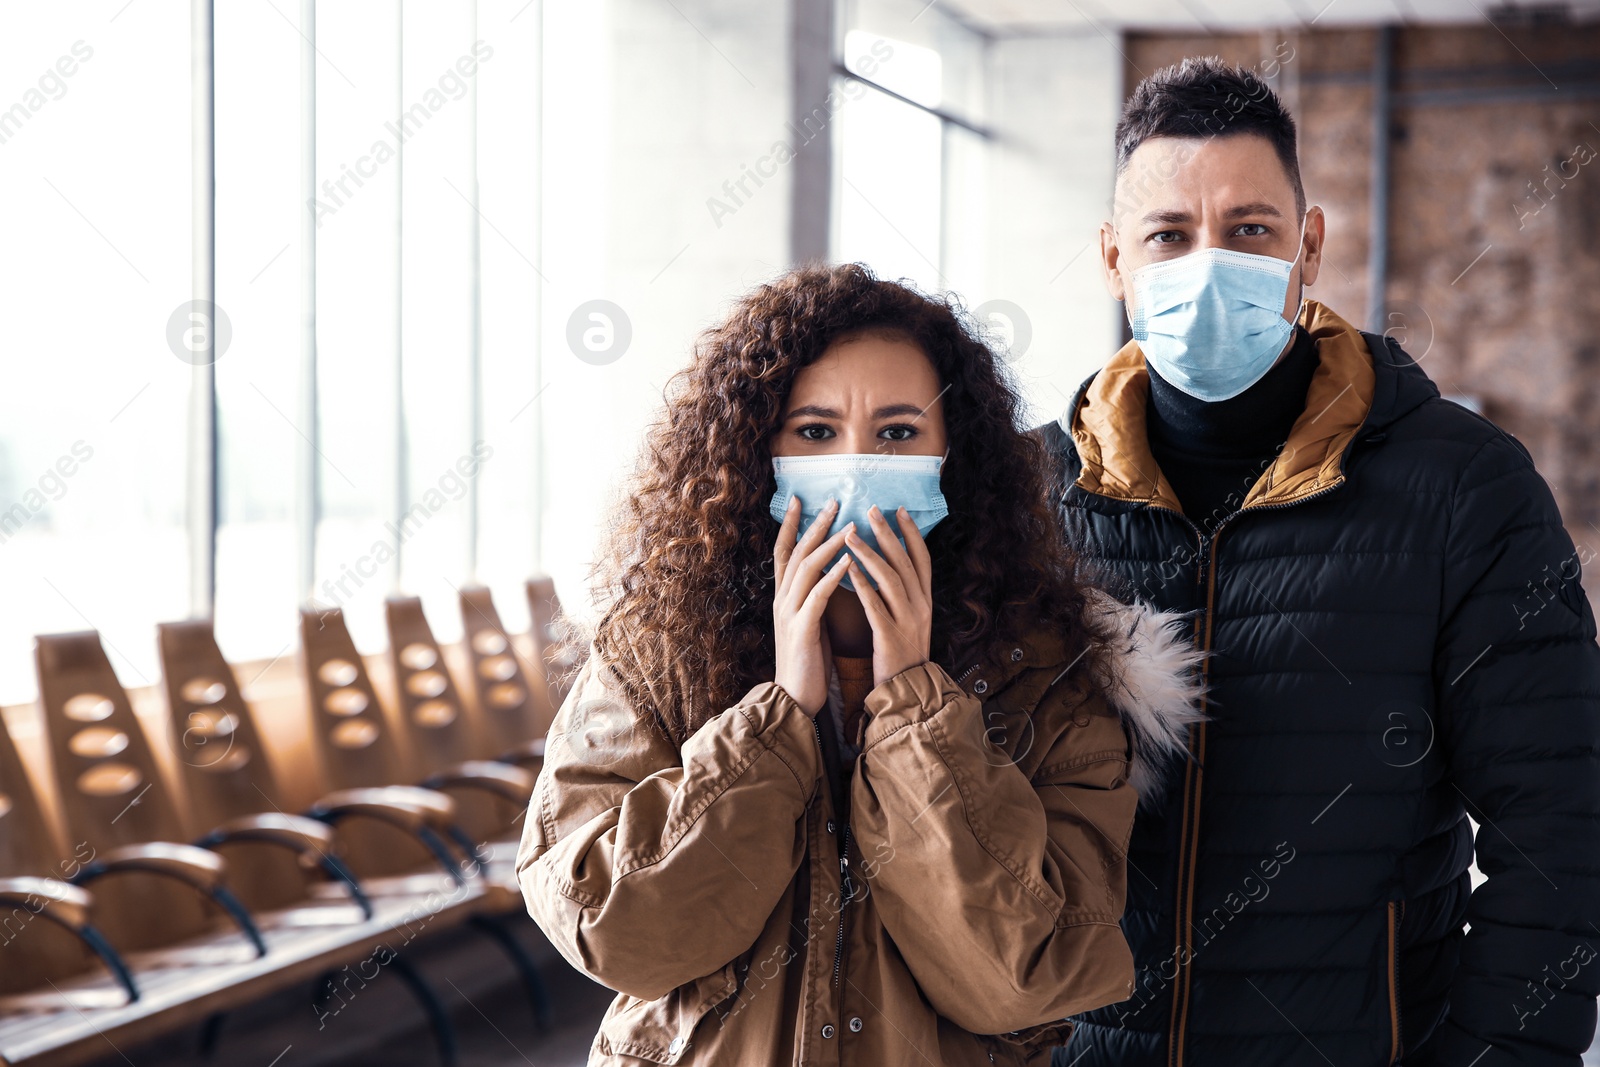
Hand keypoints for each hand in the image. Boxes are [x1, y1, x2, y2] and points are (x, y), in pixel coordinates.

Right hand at [772, 494, 853, 716]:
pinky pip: (818, 595)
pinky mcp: (802, 630)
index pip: (784, 552)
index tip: (801, 499)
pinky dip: (833, 575)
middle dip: (814, 524)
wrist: (795, 699)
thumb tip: (828, 573)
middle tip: (834, 501)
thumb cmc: (807, 662)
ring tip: (850, 525)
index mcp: (784, 597)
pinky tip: (850, 560)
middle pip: (795, 552)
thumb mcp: (808, 622)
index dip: (791, 525)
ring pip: (806, 568)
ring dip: (828, 543)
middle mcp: (782, 600)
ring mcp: (789, 613)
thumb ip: (812, 597)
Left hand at [844, 505, 932, 688]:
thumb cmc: (900, 655)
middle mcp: (921, 607)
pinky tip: (846, 567)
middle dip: (889, 533)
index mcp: (925, 601)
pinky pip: (875, 605)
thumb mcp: (909, 621)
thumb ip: (902, 595)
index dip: (911, 534)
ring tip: (850, 533)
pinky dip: (861, 584)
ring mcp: (907, 621)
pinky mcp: (890, 636)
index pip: (922, 559)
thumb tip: (888, 566)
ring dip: (870, 553)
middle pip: (906, 562)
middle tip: (872, 509)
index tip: (899, 510)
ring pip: (891, 579)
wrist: (905, 692)